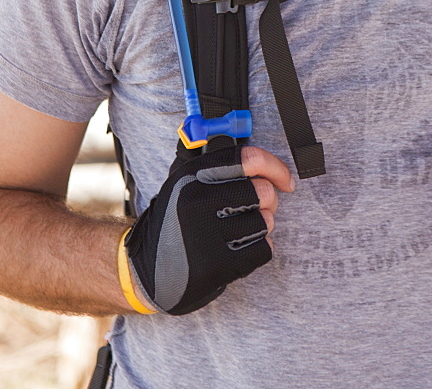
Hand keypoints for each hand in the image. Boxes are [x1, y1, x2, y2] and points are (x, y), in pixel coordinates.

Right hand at [126, 143, 293, 313]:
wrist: (145, 272)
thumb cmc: (175, 223)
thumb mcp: (186, 185)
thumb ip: (219, 169)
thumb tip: (266, 165)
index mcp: (193, 175)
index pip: (249, 158)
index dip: (276, 167)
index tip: (286, 180)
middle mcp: (197, 200)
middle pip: (263, 192)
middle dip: (267, 202)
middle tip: (255, 208)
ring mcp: (204, 234)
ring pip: (265, 221)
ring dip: (260, 227)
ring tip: (240, 231)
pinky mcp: (214, 266)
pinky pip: (263, 250)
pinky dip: (259, 250)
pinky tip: (239, 250)